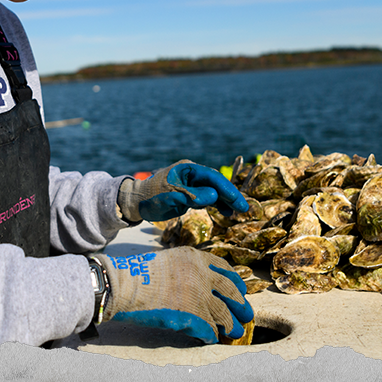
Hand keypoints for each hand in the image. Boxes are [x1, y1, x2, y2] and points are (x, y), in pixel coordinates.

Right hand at [94, 249, 252, 343]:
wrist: (124, 285)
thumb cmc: (139, 273)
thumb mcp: (170, 260)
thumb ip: (188, 269)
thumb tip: (200, 284)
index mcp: (197, 258)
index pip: (225, 269)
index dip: (236, 282)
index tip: (241, 289)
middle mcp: (202, 275)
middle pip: (230, 292)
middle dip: (240, 305)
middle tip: (247, 314)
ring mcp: (198, 296)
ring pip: (223, 314)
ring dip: (231, 325)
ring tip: (236, 332)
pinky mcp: (190, 316)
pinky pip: (207, 330)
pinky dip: (211, 336)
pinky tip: (212, 340)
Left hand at [118, 161, 249, 222]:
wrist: (137, 202)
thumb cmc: (151, 197)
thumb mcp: (171, 197)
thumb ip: (193, 196)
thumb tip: (214, 197)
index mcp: (188, 169)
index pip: (213, 177)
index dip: (227, 189)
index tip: (237, 200)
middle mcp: (192, 174)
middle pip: (216, 183)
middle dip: (230, 195)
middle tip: (244, 208)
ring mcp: (192, 184)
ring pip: (214, 190)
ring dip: (225, 200)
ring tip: (238, 211)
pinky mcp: (190, 194)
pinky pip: (207, 198)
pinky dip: (217, 204)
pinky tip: (225, 212)